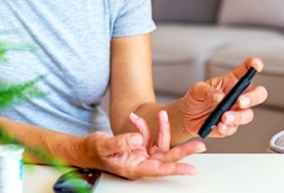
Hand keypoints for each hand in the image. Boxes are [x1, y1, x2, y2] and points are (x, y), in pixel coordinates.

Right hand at [83, 110, 205, 179]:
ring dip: (161, 128)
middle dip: (183, 150)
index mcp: (133, 168)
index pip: (158, 170)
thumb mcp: (104, 145)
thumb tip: (138, 139)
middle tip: (199, 145)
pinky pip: (148, 136)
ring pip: (159, 143)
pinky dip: (144, 126)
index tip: (191, 168)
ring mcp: (140, 155)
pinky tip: (134, 118)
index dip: (176, 168)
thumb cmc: (91, 151)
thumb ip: (121, 142)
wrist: (84, 149)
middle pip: (167, 158)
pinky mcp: (139, 147)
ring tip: (161, 115)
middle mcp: (140, 163)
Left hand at [179, 57, 267, 137]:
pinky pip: (233, 128)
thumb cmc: (195, 99)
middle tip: (240, 102)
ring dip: (237, 117)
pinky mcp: (230, 126)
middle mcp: (237, 96)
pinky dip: (227, 128)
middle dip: (253, 98)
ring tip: (223, 117)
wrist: (186, 117)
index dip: (254, 65)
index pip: (247, 70)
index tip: (256, 65)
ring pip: (248, 115)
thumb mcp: (197, 89)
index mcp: (232, 82)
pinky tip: (219, 126)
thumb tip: (220, 98)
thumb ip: (208, 91)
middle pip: (258, 94)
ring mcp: (235, 112)